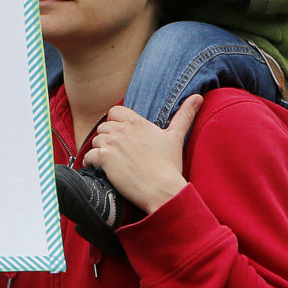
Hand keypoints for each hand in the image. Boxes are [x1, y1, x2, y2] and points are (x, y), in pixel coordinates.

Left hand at [84, 95, 202, 213]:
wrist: (162, 190)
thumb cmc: (169, 166)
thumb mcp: (176, 137)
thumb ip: (184, 115)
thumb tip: (198, 97)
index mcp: (136, 121)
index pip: (115, 112)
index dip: (115, 123)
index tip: (121, 136)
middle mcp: (122, 129)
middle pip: (103, 127)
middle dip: (107, 138)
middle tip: (117, 153)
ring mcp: (112, 143)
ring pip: (96, 141)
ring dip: (100, 150)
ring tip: (110, 162)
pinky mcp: (104, 158)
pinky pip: (89, 156)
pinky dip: (91, 163)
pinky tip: (99, 169)